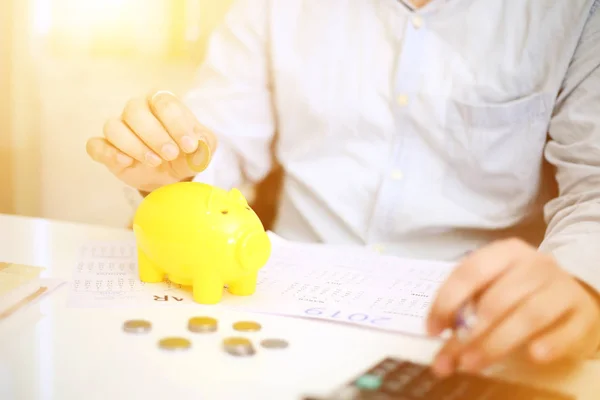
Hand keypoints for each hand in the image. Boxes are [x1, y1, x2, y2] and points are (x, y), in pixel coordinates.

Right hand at [86, 90, 217, 191]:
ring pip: (114, 127)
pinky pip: (96, 145)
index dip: (176, 123)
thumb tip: (198, 146)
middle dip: (155, 134)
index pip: (164, 102)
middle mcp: (136, 110)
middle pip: (135, 110)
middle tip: (170, 154)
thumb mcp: (203, 149)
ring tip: (154, 161)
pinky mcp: (106, 149)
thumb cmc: (186, 154)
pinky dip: (108, 153)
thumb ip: (204, 144)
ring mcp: (119, 128)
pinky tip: (126, 162)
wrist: (172, 175)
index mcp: (161, 102)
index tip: (189, 145)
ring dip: (134, 145)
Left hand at [427, 238, 599, 376]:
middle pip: (497, 299)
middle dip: (470, 332)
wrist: (572, 286)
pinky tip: (533, 355)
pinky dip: (551, 343)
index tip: (432, 329)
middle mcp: (535, 264)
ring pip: (529, 315)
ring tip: (474, 364)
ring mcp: (561, 287)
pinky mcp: (583, 312)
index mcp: (505, 252)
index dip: (447, 301)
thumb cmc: (521, 287)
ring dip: (497, 342)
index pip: (470, 272)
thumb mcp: (493, 283)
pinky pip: (567, 329)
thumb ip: (467, 302)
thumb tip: (438, 329)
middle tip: (452, 358)